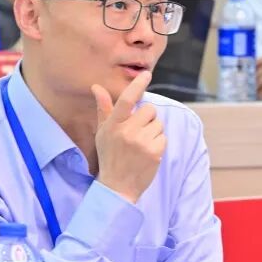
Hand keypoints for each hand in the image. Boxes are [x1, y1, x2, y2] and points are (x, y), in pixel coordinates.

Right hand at [91, 71, 164, 203]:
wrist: (117, 187)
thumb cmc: (109, 156)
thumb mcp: (102, 132)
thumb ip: (103, 109)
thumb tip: (97, 87)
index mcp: (113, 125)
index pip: (126, 100)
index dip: (137, 85)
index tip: (146, 74)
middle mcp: (127, 132)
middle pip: (149, 109)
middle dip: (147, 117)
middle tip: (137, 130)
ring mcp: (142, 142)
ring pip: (158, 123)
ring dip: (153, 130)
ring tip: (141, 144)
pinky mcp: (155, 152)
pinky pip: (163, 136)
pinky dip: (158, 142)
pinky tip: (147, 152)